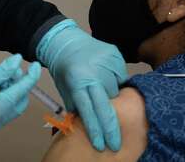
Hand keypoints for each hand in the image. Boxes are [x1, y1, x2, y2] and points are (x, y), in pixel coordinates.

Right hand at [0, 54, 40, 133]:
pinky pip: (1, 111)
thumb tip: (18, 60)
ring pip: (11, 106)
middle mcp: (0, 121)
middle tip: (9, 70)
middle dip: (19, 84)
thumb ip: (4, 70)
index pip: (24, 89)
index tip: (37, 64)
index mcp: (2, 109)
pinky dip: (2, 98)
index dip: (32, 75)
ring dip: (10, 90)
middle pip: (20, 100)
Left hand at [37, 19, 127, 150]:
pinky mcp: (115, 54)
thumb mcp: (64, 87)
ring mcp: (106, 61)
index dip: (95, 128)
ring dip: (111, 95)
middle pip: (106, 104)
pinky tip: (106, 76)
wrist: (67, 41)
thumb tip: (86, 123)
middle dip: (111, 127)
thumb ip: (75, 104)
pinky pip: (121, 75)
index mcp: (77, 80)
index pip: (88, 109)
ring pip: (116, 89)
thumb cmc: (63, 67)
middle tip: (114, 143)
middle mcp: (93, 71)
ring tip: (101, 87)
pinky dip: (116, 80)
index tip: (100, 144)